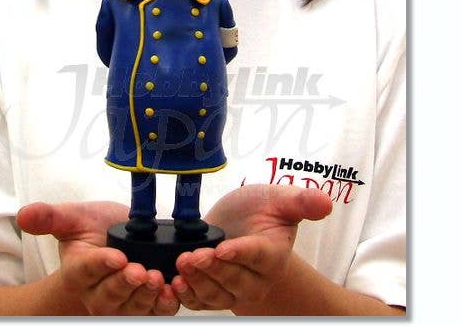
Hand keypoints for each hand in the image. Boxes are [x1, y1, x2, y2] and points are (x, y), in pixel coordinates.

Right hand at [17, 201, 178, 314]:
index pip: (85, 271)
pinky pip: (154, 312)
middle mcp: (97, 293)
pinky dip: (164, 305)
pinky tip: (172, 292)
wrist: (118, 238)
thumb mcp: (75, 217)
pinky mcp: (144, 306)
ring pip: (132, 307)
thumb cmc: (94, 228)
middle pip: (109, 296)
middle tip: (138, 270)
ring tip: (156, 279)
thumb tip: (24, 214)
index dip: (101, 265)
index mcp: (78, 271)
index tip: (117, 256)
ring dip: (145, 296)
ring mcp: (121, 303)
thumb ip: (51, 216)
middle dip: (124, 285)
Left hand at [171, 184, 331, 310]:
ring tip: (182, 264)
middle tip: (194, 256)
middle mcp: (256, 278)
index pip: (257, 256)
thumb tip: (326, 201)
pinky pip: (201, 302)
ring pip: (216, 295)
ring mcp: (234, 289)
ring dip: (197, 282)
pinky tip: (175, 284)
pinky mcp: (214, 292)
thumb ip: (300, 201)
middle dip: (213, 270)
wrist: (242, 224)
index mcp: (272, 254)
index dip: (239, 253)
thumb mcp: (278, 199)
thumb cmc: (262, 210)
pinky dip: (187, 296)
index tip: (222, 249)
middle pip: (234, 280)